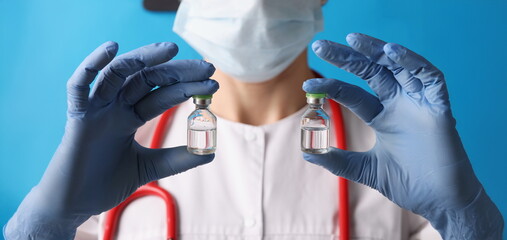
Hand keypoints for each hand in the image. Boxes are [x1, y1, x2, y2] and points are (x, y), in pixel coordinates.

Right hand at [4, 42, 218, 238]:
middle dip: (177, 71)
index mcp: (130, 116)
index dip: (187, 87)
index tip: (212, 84)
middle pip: (147, 78)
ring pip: (118, 74)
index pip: (162, 93)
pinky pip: (79, 86)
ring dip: (142, 58)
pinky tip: (111, 47)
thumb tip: (210, 151)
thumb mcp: (151, 168)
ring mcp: (96, 109)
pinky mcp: (77, 118)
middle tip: (206, 67)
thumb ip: (178, 158)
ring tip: (170, 50)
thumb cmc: (107, 183)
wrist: (75, 205)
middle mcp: (114, 107)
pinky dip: (91, 64)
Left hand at [303, 33, 502, 238]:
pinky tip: (392, 53)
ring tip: (352, 40)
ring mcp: (418, 103)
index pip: (352, 93)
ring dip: (376, 50)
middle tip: (320, 46)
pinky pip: (430, 76)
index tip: (308, 84)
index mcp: (382, 116)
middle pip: (371, 71)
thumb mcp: (365, 169)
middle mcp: (398, 104)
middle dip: (346, 57)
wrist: (440, 202)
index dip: (331, 86)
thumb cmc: (409, 184)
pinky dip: (413, 62)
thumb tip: (307, 154)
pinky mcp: (439, 107)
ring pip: (398, 66)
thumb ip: (339, 161)